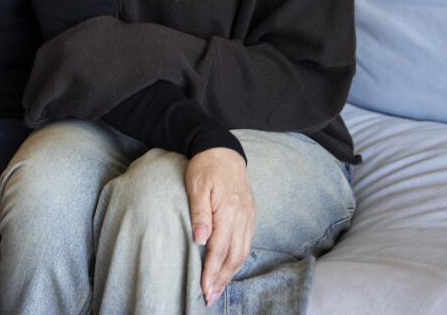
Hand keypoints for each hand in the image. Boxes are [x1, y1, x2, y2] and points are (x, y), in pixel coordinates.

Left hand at [185, 147, 255, 306]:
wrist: (222, 149)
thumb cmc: (205, 167)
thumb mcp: (196, 186)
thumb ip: (199, 213)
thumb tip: (201, 241)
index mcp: (228, 210)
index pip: (219, 249)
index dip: (212, 271)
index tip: (204, 289)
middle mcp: (242, 216)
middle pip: (234, 256)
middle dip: (222, 279)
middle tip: (210, 297)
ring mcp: (248, 216)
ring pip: (243, 252)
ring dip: (231, 272)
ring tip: (219, 288)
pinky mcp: (250, 214)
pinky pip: (247, 242)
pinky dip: (239, 258)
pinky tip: (230, 267)